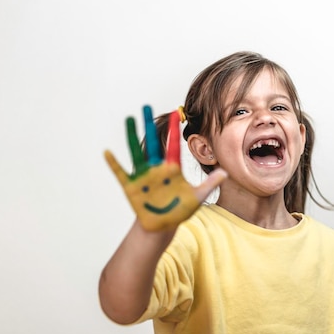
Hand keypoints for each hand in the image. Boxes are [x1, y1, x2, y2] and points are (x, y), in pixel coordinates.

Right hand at [104, 105, 226, 230]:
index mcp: (172, 169)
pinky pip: (121, 173)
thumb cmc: (179, 211)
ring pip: (136, 152)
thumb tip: (226, 173)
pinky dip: (114, 164)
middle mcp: (157, 168)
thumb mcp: (197, 197)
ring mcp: (144, 176)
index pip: (173, 145)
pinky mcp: (132, 187)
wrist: (163, 226)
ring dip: (131, 136)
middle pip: (153, 142)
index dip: (173, 130)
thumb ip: (210, 183)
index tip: (173, 113)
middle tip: (146, 107)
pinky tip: (108, 152)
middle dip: (149, 125)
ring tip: (129, 119)